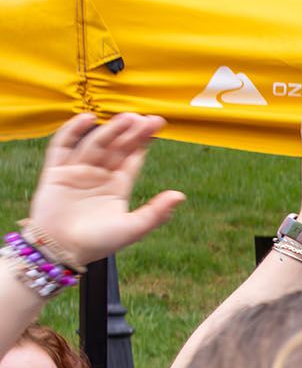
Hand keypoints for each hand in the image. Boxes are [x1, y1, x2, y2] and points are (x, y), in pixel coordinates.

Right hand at [24, 114, 185, 266]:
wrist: (61, 250)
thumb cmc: (98, 243)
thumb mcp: (133, 228)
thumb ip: (156, 212)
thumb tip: (180, 195)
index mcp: (118, 186)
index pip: (132, 158)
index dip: (143, 141)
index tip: (156, 124)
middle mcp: (99, 175)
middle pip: (116, 147)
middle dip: (130, 132)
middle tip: (144, 117)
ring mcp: (77, 171)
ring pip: (94, 144)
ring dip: (109, 130)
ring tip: (125, 117)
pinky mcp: (55, 172)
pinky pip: (63, 147)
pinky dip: (72, 132)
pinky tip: (87, 119)